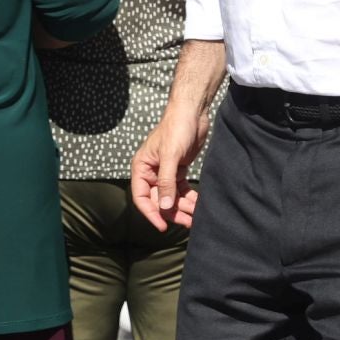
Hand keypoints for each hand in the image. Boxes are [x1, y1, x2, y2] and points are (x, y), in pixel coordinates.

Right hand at [130, 109, 207, 231]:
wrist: (193, 112)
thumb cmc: (176, 128)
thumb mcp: (170, 156)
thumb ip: (166, 182)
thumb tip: (163, 208)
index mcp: (141, 167)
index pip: (141, 197)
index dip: (151, 213)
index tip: (163, 226)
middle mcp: (151, 172)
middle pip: (158, 200)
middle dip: (172, 212)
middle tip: (187, 223)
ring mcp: (165, 172)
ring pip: (171, 197)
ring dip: (182, 208)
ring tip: (195, 216)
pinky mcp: (179, 170)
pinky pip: (181, 190)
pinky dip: (189, 198)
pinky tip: (198, 204)